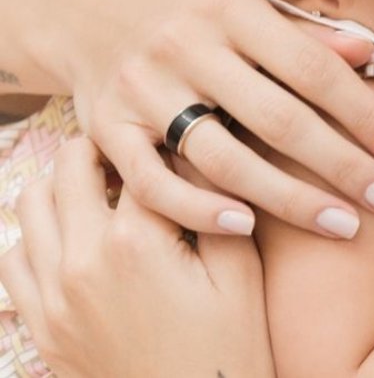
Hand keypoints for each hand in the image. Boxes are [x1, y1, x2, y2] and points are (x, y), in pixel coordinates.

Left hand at [0, 138, 275, 377]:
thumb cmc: (231, 346)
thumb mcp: (240, 270)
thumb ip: (216, 205)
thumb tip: (202, 148)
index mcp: (134, 243)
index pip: (137, 157)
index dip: (163, 142)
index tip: (180, 139)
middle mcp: (80, 262)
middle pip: (71, 166)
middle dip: (106, 149)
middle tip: (140, 155)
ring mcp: (51, 297)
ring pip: (30, 204)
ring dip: (66, 186)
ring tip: (107, 192)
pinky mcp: (42, 325)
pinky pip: (14, 258)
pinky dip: (39, 234)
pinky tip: (79, 238)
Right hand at [54, 0, 373, 235]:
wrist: (82, 11)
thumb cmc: (186, 7)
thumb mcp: (242, 0)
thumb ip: (302, 33)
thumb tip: (369, 51)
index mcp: (230, 10)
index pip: (312, 68)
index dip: (364, 113)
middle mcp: (186, 48)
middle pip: (278, 119)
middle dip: (342, 166)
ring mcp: (143, 92)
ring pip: (224, 159)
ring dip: (290, 200)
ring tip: (343, 226)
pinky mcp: (105, 131)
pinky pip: (155, 184)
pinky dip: (201, 209)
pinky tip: (249, 228)